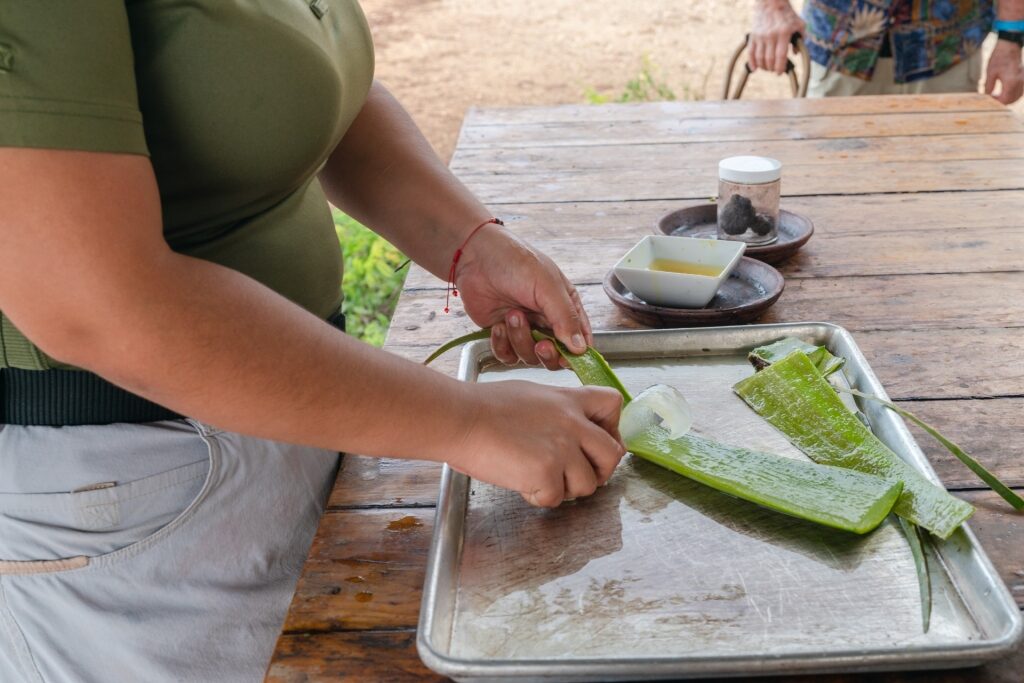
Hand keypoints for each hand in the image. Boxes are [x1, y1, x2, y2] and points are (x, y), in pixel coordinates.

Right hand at [454, 380, 625, 506]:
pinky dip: (538, 497)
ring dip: (566, 488)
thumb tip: (566, 432)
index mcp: (568, 400)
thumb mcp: (530, 395)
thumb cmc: (482, 407)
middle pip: (613, 453)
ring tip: (539, 478)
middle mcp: (572, 423)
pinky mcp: (546, 473)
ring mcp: (562, 449)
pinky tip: (520, 482)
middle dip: (599, 471)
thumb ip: (556, 412)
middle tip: (575, 475)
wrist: (460, 419)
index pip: (613, 404)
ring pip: (588, 484)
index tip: (596, 441)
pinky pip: (555, 499)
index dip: (612, 428)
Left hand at [455, 225, 592, 369]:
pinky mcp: (502, 335)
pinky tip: (497, 325)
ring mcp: (524, 330)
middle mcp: (547, 321)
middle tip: (541, 345)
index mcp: (566, 307)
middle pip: (556, 356)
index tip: (569, 359)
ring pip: (530, 357)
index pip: (580, 340)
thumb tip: (581, 349)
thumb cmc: (516, 262)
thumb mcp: (547, 287)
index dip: (577, 354)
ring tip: (512, 314)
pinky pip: (507, 356)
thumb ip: (566, 318)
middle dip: (548, 354)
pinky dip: (502, 345)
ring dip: (520, 339)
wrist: (476, 257)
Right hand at [749, 0, 804, 74]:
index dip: (780, 67)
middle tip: (775, 70)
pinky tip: (754, 68)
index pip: (780, 56)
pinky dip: (752, 62)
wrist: (771, 2)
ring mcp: (760, 36)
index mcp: (783, 33)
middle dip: (772, 68)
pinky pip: (750, 52)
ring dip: (763, 67)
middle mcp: (771, 35)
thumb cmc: (787, 14)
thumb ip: (801, 39)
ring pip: (759, 58)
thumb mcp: (799, 24)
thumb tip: (796, 53)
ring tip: (768, 68)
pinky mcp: (753, 36)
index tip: (780, 72)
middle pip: (769, 59)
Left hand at [986, 40, 1023, 104]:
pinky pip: (1020, 90)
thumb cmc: (998, 58)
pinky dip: (1013, 94)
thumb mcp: (990, 73)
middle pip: (1012, 100)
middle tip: (993, 97)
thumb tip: (987, 96)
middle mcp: (1019, 82)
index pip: (1005, 100)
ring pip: (1017, 96)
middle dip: (1002, 101)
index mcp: (1011, 82)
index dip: (997, 101)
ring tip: (998, 95)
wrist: (1009, 46)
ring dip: (1008, 98)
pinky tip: (1005, 91)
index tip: (990, 96)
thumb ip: (988, 86)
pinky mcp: (1023, 77)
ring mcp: (1023, 80)